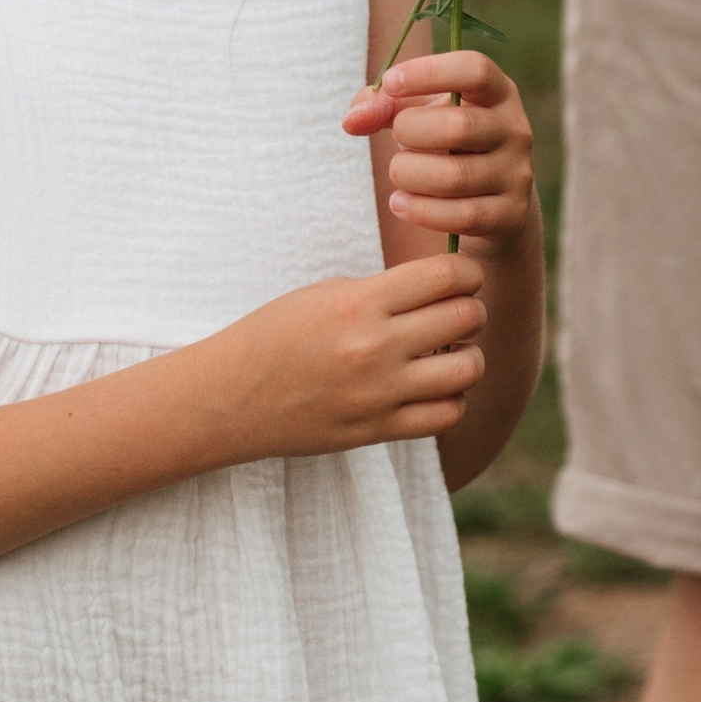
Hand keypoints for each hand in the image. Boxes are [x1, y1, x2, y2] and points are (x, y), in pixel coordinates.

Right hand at [213, 257, 487, 455]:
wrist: (230, 397)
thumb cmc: (275, 334)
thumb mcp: (324, 293)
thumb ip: (383, 289)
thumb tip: (440, 284)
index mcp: (358, 303)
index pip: (446, 275)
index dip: (466, 271)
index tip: (461, 276)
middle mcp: (374, 348)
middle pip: (465, 317)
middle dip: (471, 308)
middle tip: (457, 310)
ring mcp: (379, 394)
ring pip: (467, 370)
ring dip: (468, 355)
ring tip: (449, 351)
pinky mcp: (378, 430)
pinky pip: (447, 415)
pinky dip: (452, 398)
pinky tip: (434, 386)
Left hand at [345, 47, 538, 253]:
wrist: (493, 202)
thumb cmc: (446, 144)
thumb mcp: (420, 114)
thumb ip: (383, 106)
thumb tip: (352, 120)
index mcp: (497, 92)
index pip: (475, 69)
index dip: (429, 72)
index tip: (391, 82)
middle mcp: (515, 129)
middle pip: (459, 126)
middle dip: (410, 132)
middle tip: (397, 137)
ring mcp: (517, 174)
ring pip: (454, 176)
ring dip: (410, 174)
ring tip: (398, 173)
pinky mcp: (511, 215)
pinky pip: (461, 216)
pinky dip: (420, 210)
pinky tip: (401, 203)